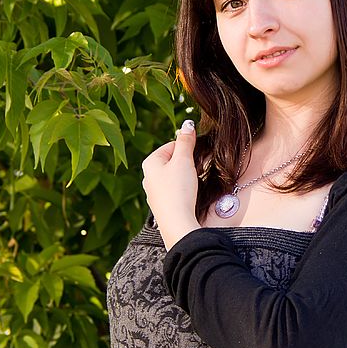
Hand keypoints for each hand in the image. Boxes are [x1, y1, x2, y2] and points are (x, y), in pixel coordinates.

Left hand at [141, 119, 201, 249]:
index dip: (187, 147)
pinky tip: (189, 194)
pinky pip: (174, 189)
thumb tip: (187, 125)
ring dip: (186, 175)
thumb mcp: (184, 160)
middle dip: (187, 161)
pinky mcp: (162, 204)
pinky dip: (183, 188)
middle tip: (198, 167)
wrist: (177, 222)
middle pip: (172, 160)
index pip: (171, 145)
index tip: (198, 153)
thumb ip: (185, 141)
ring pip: (173, 175)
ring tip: (195, 181)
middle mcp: (148, 177)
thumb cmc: (178, 190)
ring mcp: (154, 192)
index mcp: (150, 162)